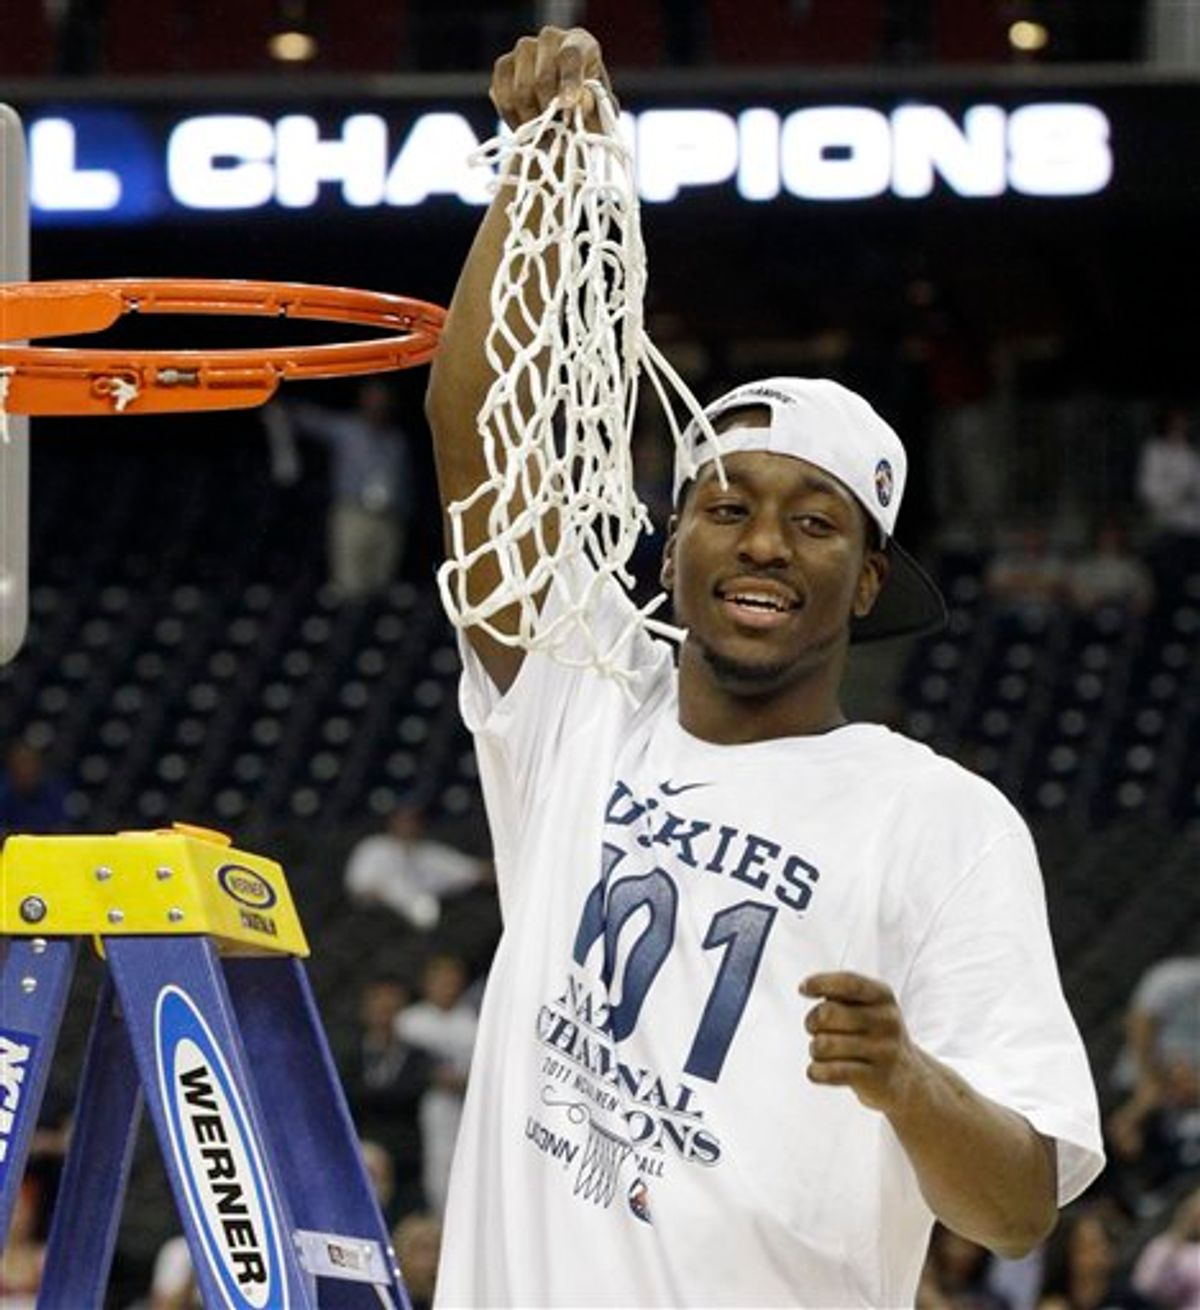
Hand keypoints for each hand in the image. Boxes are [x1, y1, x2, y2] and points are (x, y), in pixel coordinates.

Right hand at [489, 25, 612, 131]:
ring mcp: (523, 50)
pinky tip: (528, 130)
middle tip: (557, 135)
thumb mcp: (598, 112)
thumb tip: (577, 101)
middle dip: (549, 113)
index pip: (571, 55)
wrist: (567, 115)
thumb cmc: (587, 111)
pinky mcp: (503, 67)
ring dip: (532, 121)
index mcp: (580, 43)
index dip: (569, 81)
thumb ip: (591, 106)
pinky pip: (503, 96)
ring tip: (545, 136)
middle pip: (542, 78)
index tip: (568, 104)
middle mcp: (550, 39)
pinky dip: (514, 119)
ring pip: (521, 90)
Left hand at [802, 971, 922, 1113]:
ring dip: (814, 1049)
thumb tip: (807, 987)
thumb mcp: (868, 1006)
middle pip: (827, 1013)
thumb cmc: (874, 1035)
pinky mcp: (875, 1079)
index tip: (803, 989)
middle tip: (815, 1029)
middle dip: (811, 1021)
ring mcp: (883, 1051)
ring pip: (823, 1044)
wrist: (910, 1080)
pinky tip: (817, 1071)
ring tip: (823, 1052)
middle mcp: (887, 1021)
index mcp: (883, 996)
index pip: (849, 983)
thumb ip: (841, 993)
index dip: (821, 983)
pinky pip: (830, 1072)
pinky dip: (815, 1071)